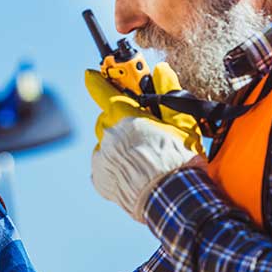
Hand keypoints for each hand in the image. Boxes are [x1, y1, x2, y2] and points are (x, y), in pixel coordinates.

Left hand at [86, 64, 205, 222]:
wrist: (172, 199)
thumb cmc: (179, 160)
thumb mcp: (181, 123)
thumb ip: (168, 95)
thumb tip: (162, 71)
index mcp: (126, 118)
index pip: (106, 94)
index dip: (98, 82)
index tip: (90, 75)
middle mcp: (108, 136)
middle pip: (107, 119)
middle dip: (119, 119)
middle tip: (139, 127)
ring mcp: (101, 159)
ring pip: (104, 143)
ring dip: (117, 143)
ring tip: (140, 154)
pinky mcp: (99, 180)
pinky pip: (103, 165)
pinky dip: (114, 164)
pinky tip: (132, 170)